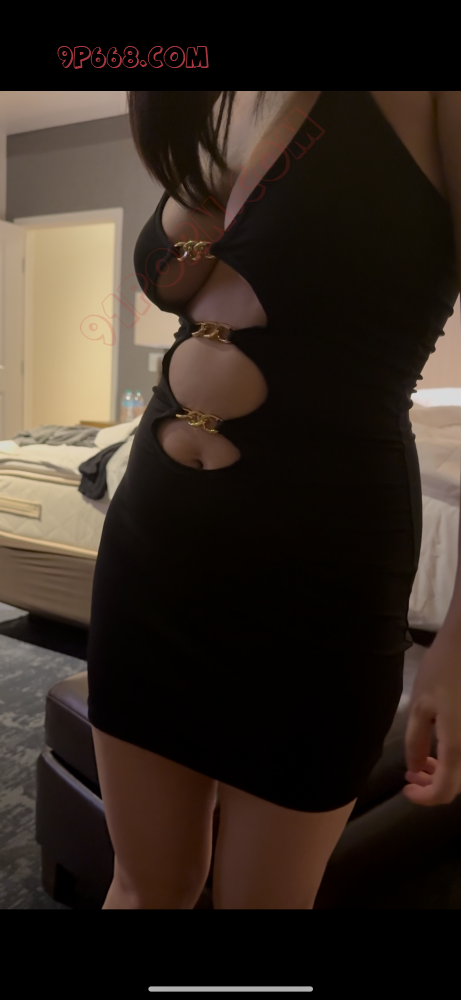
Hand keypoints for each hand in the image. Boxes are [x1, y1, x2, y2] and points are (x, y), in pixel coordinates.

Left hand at [403, 630, 460, 805]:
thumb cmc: (444, 669)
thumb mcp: (420, 705)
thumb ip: (416, 742)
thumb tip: (415, 769)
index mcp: (458, 746)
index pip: (445, 792)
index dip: (424, 798)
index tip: (407, 787)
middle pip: (458, 785)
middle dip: (433, 784)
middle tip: (412, 773)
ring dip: (445, 772)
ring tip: (425, 760)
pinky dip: (455, 756)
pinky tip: (441, 743)